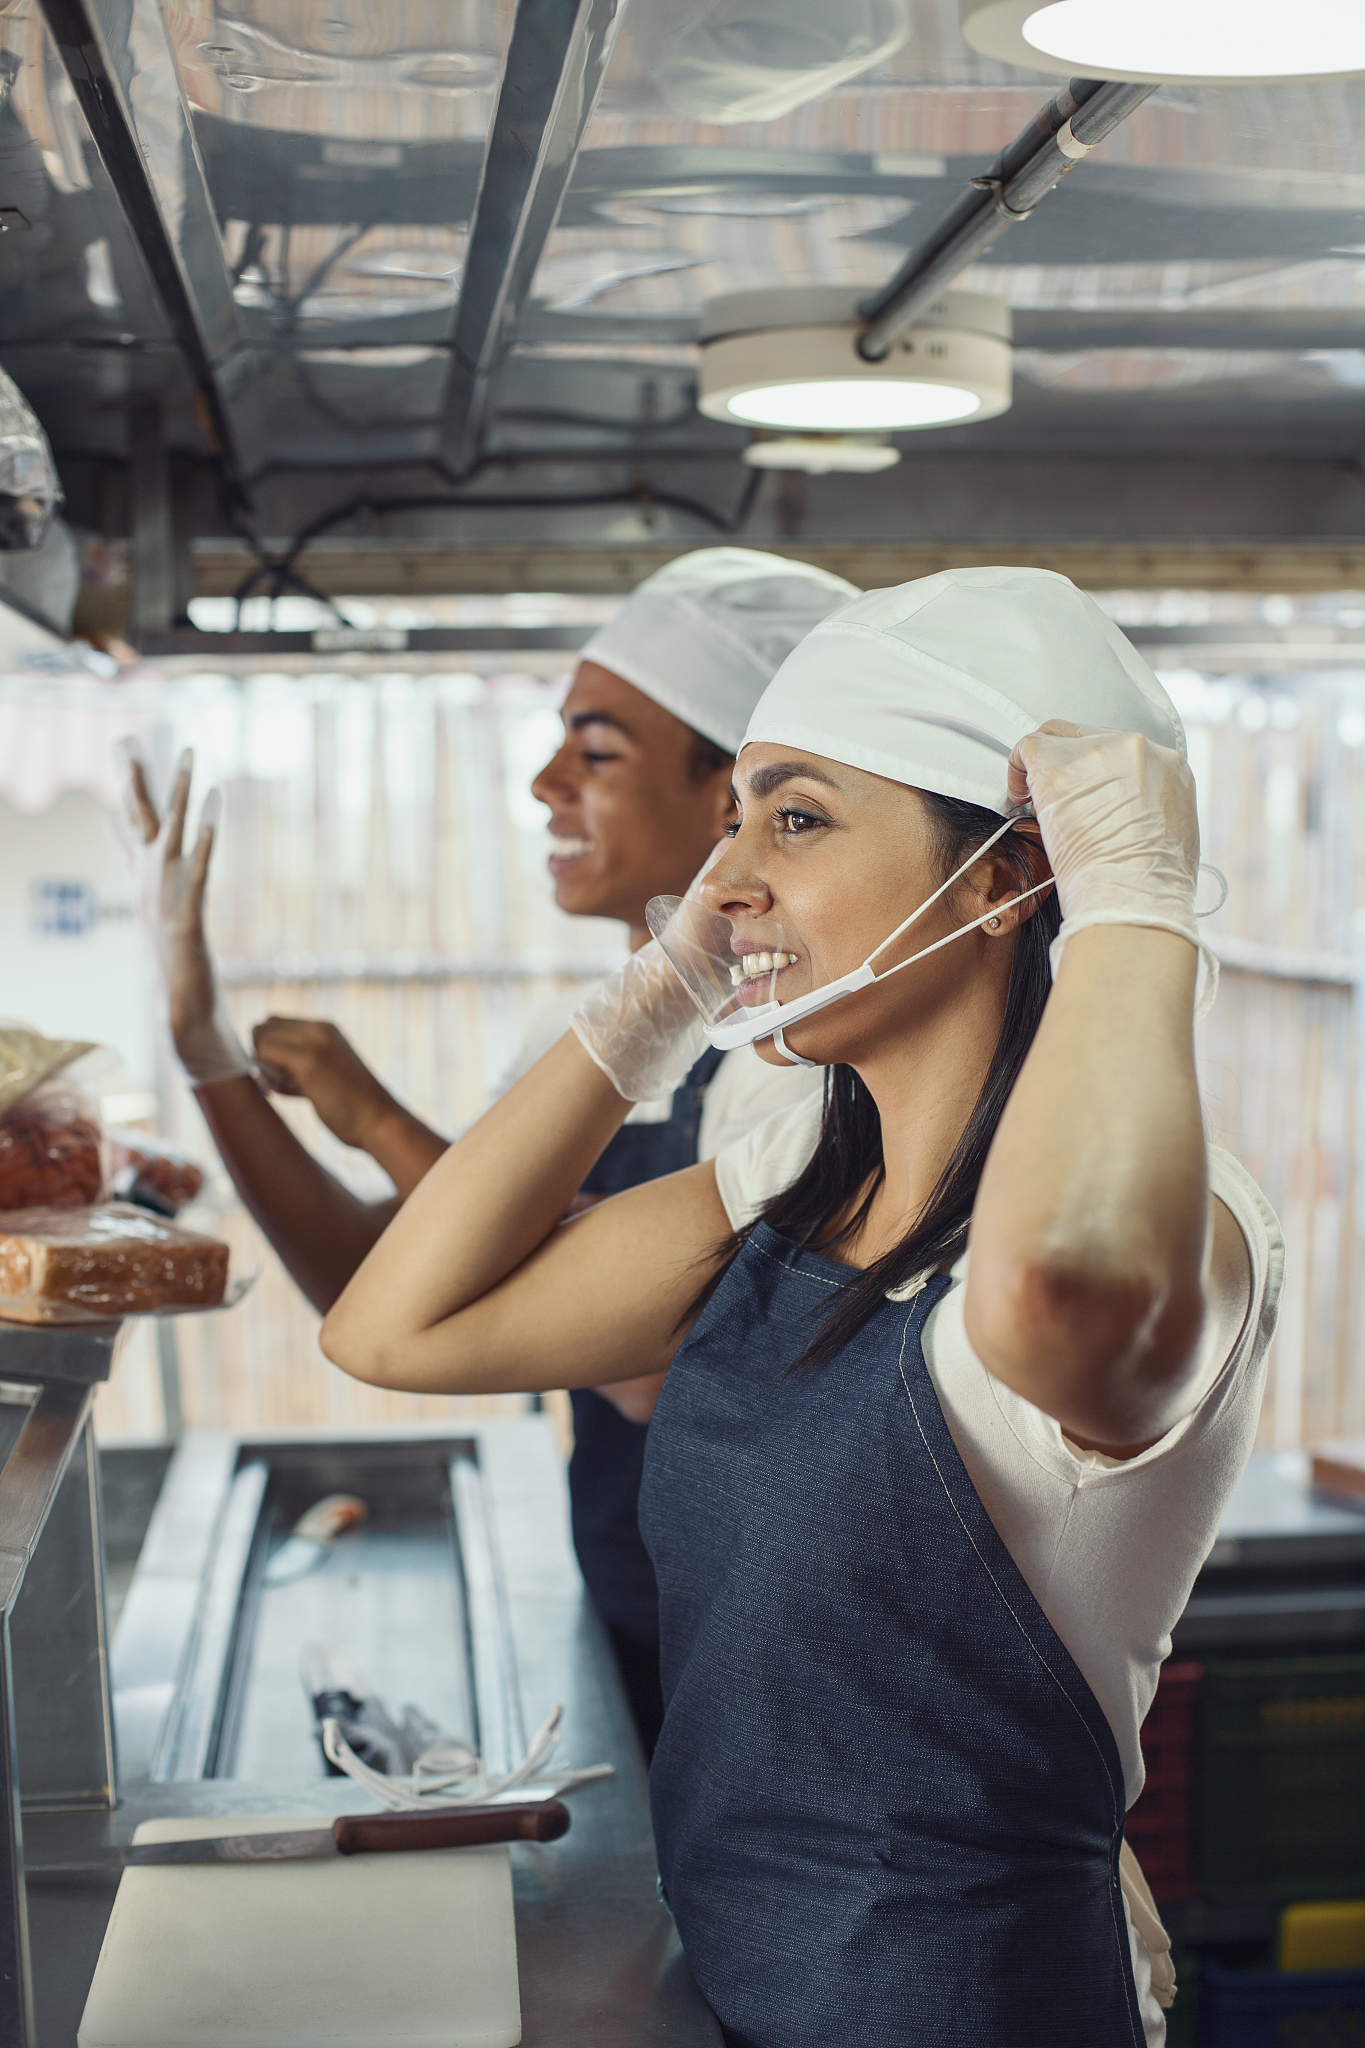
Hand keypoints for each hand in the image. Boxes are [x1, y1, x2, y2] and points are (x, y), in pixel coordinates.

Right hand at [123, 744, 251, 1086]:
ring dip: (181, 791)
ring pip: (173, 833)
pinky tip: (216, 800)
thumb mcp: (170, 941)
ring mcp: (168, 900)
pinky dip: (207, 831)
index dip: (125, 799)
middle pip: (140, 824)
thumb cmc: (181, 988)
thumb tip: (165, 913)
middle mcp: (152, 889)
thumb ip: (167, 918)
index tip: (120, 761)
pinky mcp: (189, 915)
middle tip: (125, 741)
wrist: (183, 1026)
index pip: (131, 836)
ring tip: (190, 753)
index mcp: (148, 892)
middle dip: (133, 782)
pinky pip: (201, 864)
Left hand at [253, 1017, 406, 1151]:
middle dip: (261, 1053)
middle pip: (265, 1026)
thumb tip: (267, 1070)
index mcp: (326, 1030)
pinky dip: (265, 1075)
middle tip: (276, 1082)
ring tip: (285, 1088)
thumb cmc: (354, 1108)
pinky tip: (287, 1093)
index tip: (279, 1074)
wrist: (382, 1123)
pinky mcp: (308, 1061)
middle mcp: (320, 1029)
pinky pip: (264, 1054)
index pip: (276, 1023)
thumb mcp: (328, 1074)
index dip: (269, 1047)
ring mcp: (314, 1042)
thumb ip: (302, 1066)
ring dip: (263, 1065)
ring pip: (261, 1037)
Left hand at [1007, 720, 1213, 1011]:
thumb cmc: (1153, 886)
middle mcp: (1137, 748)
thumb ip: (1152, 816)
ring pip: (1057, 739)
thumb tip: (1130, 823)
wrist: (1134, 895)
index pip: (1126, 755)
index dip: (1099, 778)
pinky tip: (1019, 801)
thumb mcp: (1174, 840)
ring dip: (1044, 771)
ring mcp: (1096, 750)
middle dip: (1072, 770)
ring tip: (1036, 806)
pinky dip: (1017, 770)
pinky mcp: (1058, 762)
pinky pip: (1027, 747)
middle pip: (1091, 741)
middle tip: (1058, 805)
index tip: (1086, 800)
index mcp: (1170, 767)